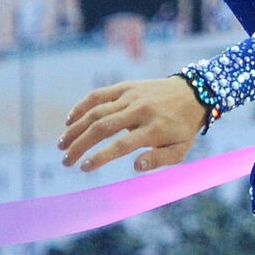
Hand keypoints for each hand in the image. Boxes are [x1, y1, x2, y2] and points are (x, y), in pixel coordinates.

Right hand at [57, 77, 205, 172]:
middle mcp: (140, 110)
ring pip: (96, 111)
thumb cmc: (183, 128)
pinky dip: (81, 106)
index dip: (101, 157)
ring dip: (75, 129)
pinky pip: (99, 95)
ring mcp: (131, 96)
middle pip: (103, 127)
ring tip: (62, 145)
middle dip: (80, 145)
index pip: (122, 145)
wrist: (193, 93)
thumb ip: (158, 160)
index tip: (84, 168)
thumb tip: (135, 166)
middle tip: (66, 161)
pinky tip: (69, 121)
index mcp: (154, 128)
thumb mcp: (180, 150)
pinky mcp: (125, 86)